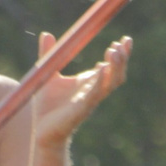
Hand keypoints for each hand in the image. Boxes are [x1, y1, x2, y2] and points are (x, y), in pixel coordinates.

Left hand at [24, 32, 129, 150]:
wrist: (41, 131)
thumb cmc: (47, 106)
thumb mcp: (48, 74)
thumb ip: (49, 55)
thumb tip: (46, 34)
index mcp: (89, 82)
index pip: (111, 66)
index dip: (121, 53)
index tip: (125, 39)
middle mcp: (93, 90)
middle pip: (117, 73)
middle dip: (122, 58)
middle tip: (122, 43)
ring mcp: (89, 100)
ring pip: (111, 83)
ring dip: (115, 67)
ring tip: (115, 52)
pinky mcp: (81, 109)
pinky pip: (95, 94)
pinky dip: (100, 80)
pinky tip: (102, 68)